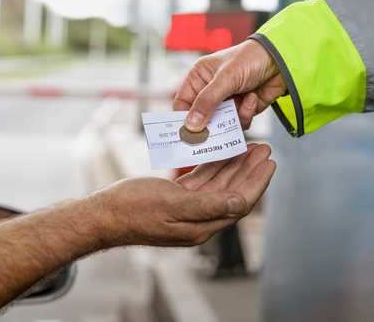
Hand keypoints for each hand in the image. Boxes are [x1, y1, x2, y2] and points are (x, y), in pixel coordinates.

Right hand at [96, 143, 274, 247]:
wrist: (104, 215)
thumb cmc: (133, 208)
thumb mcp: (171, 204)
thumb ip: (208, 205)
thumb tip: (241, 203)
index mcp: (201, 226)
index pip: (239, 203)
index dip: (256, 182)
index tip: (269, 163)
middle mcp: (199, 220)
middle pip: (233, 192)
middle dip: (250, 171)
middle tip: (264, 149)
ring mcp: (187, 210)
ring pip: (219, 185)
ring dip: (234, 166)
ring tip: (249, 146)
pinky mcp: (177, 200)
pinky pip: (202, 182)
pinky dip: (213, 167)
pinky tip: (220, 153)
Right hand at [173, 40, 285, 131]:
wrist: (282, 60)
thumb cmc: (249, 59)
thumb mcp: (225, 79)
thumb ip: (207, 102)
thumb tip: (190, 125)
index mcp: (199, 78)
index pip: (183, 104)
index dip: (184, 120)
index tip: (188, 135)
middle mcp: (211, 90)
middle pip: (201, 118)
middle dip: (210, 125)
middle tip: (215, 135)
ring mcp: (227, 101)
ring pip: (221, 124)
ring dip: (232, 119)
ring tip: (242, 104)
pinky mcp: (243, 109)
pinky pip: (239, 123)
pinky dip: (246, 114)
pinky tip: (252, 98)